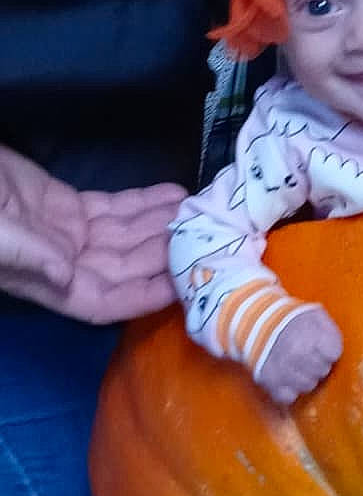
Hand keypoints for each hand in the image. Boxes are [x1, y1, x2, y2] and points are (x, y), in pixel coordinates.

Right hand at [0, 145, 186, 322]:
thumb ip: (27, 257)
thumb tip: (65, 277)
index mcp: (45, 282)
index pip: (106, 302)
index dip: (145, 297)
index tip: (184, 284)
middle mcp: (62, 263)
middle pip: (126, 267)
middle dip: (164, 254)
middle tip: (202, 234)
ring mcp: (66, 233)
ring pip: (126, 236)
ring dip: (161, 225)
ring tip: (197, 210)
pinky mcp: (65, 205)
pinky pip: (113, 209)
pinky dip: (142, 202)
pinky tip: (171, 192)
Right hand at [256, 306, 342, 403]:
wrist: (253, 321)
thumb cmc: (288, 318)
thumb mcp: (313, 313)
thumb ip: (329, 329)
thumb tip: (336, 349)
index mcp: (311, 335)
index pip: (333, 353)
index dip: (328, 350)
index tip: (320, 346)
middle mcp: (299, 354)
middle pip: (322, 371)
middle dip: (317, 363)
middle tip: (306, 354)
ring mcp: (284, 370)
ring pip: (308, 386)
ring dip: (304, 377)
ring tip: (296, 365)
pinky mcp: (270, 382)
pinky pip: (288, 397)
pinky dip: (287, 389)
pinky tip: (285, 376)